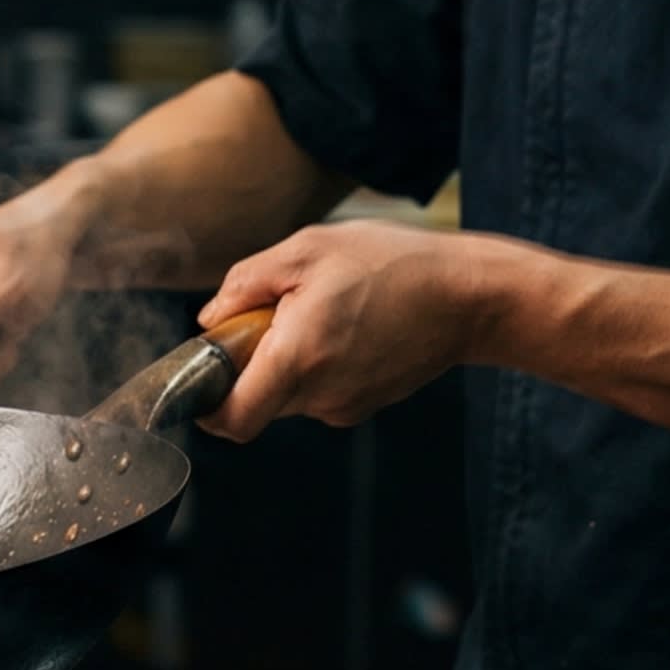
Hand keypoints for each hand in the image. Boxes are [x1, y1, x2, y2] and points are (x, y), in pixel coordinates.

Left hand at [193, 221, 494, 441]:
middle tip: (268, 315)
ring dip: (282, 361)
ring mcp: (346, 405)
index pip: (232, 420)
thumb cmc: (392, 263)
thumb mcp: (306, 250)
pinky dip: (314, 364)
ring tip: (317, 310)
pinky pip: (318, 390)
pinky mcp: (367, 402)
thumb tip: (209, 320)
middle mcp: (320, 396)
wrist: (471, 295)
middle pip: (254, 402)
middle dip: (246, 367)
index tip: (199, 380)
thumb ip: (245, 285)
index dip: (205, 408)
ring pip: (286, 395)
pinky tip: (344, 324)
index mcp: (297, 359)